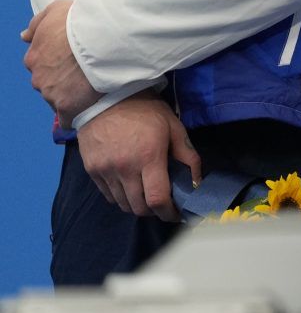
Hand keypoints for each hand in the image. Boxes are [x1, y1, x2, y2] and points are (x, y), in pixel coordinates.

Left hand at [22, 1, 96, 123]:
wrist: (104, 37)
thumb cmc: (81, 21)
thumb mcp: (56, 10)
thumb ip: (37, 24)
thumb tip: (24, 36)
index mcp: (34, 56)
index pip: (40, 64)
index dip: (58, 62)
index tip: (74, 60)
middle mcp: (38, 77)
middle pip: (49, 83)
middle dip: (63, 80)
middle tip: (86, 71)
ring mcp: (51, 94)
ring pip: (58, 99)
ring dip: (72, 95)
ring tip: (94, 86)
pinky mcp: (67, 108)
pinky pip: (69, 118)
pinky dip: (78, 113)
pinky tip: (91, 105)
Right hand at [75, 95, 200, 221]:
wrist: (103, 98)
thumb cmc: (145, 110)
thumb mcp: (173, 127)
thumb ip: (187, 156)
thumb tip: (197, 182)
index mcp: (148, 157)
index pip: (157, 199)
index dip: (168, 213)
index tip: (177, 214)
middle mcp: (124, 169)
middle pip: (139, 207)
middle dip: (155, 211)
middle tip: (164, 204)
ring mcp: (105, 171)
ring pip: (122, 204)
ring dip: (137, 206)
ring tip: (147, 196)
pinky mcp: (91, 171)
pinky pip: (108, 196)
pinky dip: (121, 198)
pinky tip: (130, 188)